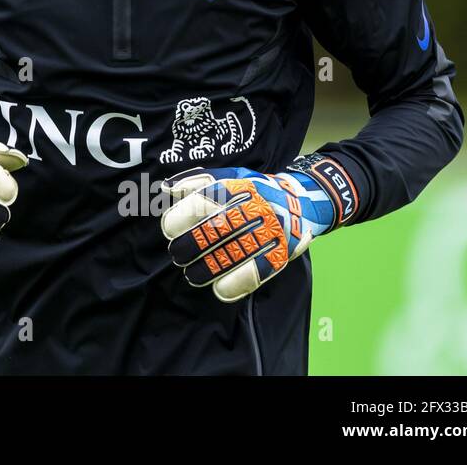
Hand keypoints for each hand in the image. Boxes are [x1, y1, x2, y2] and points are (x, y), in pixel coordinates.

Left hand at [159, 165, 338, 301]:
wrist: (301, 200)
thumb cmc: (253, 190)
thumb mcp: (228, 176)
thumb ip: (196, 181)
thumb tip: (165, 188)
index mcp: (237, 186)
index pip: (203, 201)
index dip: (181, 217)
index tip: (169, 229)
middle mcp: (254, 207)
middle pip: (216, 230)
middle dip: (191, 246)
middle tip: (178, 255)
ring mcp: (271, 230)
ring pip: (235, 253)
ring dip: (208, 269)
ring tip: (192, 275)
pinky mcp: (282, 251)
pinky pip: (258, 271)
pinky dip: (236, 283)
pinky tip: (219, 290)